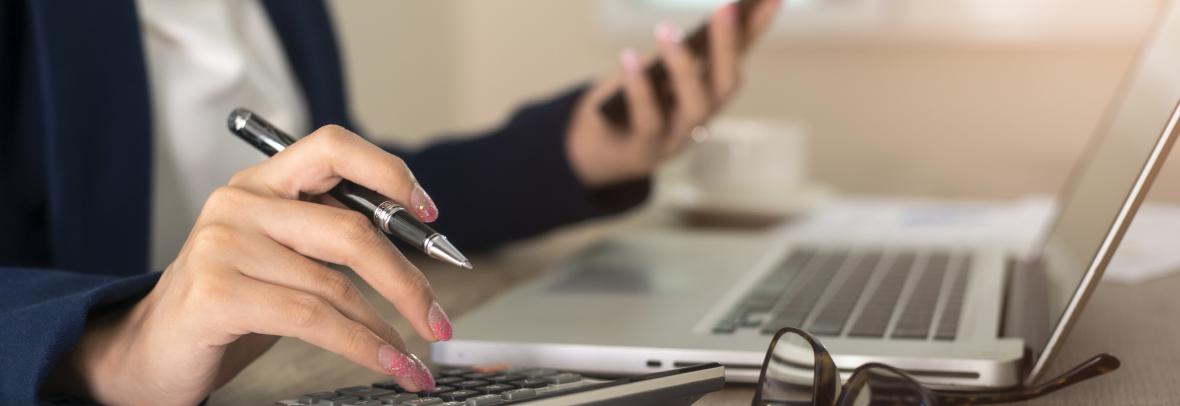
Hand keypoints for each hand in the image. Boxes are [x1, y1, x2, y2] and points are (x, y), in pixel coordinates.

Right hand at [50, 126, 447, 404]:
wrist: (149, 352)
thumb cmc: (229, 305)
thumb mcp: (283, 258)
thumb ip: (332, 239)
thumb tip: (416, 249)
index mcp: (263, 183)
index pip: (333, 147)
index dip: (388, 172)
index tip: (429, 213)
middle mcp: (240, 203)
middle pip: (352, 230)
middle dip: (407, 280)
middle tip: (438, 318)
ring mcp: (223, 246)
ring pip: (336, 285)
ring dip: (388, 329)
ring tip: (415, 357)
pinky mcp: (217, 293)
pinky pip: (314, 320)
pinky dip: (364, 348)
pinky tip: (390, 364)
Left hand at [566, 0, 781, 187]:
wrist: (593, 151)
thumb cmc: (628, 101)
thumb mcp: (653, 69)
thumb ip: (677, 50)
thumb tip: (698, 23)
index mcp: (707, 91)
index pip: (739, 57)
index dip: (757, 28)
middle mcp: (701, 116)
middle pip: (725, 86)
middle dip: (727, 46)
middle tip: (725, 8)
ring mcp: (677, 137)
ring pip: (695, 107)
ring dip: (683, 67)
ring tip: (666, 30)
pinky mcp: (646, 150)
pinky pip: (648, 121)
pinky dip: (640, 90)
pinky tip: (629, 58)